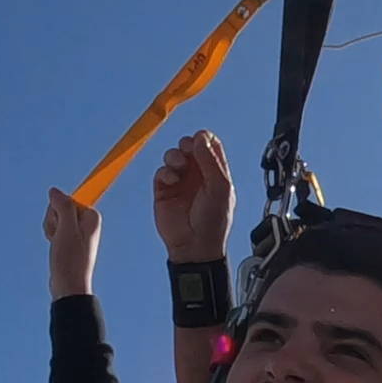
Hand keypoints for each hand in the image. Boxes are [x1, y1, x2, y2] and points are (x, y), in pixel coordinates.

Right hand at [44, 188, 99, 298]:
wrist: (68, 284)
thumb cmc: (70, 259)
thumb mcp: (66, 229)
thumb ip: (63, 207)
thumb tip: (55, 191)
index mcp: (92, 217)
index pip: (69, 199)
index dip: (59, 210)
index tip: (63, 224)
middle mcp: (87, 222)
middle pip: (60, 207)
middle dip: (53, 220)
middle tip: (58, 236)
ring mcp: (78, 230)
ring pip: (55, 218)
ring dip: (51, 229)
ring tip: (57, 244)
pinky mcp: (70, 238)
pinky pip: (55, 228)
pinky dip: (51, 235)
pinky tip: (55, 246)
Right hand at [153, 130, 233, 262]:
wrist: (194, 245)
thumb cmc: (213, 220)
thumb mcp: (219, 187)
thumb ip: (210, 161)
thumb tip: (201, 137)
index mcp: (216, 172)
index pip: (210, 146)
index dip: (205, 139)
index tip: (201, 140)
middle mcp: (198, 174)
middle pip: (190, 147)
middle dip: (187, 144)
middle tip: (188, 150)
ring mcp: (181, 181)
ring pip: (173, 156)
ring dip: (174, 156)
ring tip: (178, 166)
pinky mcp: (164, 190)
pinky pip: (161, 171)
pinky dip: (165, 171)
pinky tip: (172, 179)